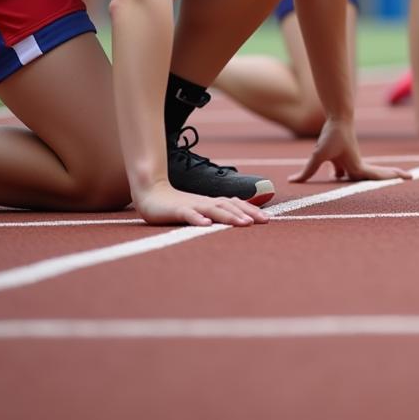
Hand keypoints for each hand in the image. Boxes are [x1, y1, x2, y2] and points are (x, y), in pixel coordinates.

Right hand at [133, 181, 267, 227]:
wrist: (150, 193)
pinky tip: (207, 225)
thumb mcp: (198, 211)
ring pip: (214, 209)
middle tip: (265, 221)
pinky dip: (199, 219)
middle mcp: (205, 202)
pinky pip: (189, 214)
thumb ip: (212, 214)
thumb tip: (233, 221)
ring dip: (230, 216)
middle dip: (248, 213)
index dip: (252, 210)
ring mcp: (192, 205)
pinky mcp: (177, 210)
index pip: (236, 204)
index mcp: (211, 202)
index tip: (267, 219)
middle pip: (230, 205)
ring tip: (244, 224)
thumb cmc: (176, 205)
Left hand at [289, 118, 411, 182]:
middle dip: (391, 176)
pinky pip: (346, 170)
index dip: (390, 179)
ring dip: (375, 175)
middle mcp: (356, 164)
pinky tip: (334, 177)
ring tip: (388, 178)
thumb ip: (307, 171)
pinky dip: (344, 175)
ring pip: (362, 173)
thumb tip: (292, 181)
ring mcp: (351, 160)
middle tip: (409, 177)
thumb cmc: (331, 136)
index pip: (376, 177)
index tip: (407, 178)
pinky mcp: (343, 157)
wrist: (337, 117)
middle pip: (377, 175)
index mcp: (356, 166)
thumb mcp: (318, 155)